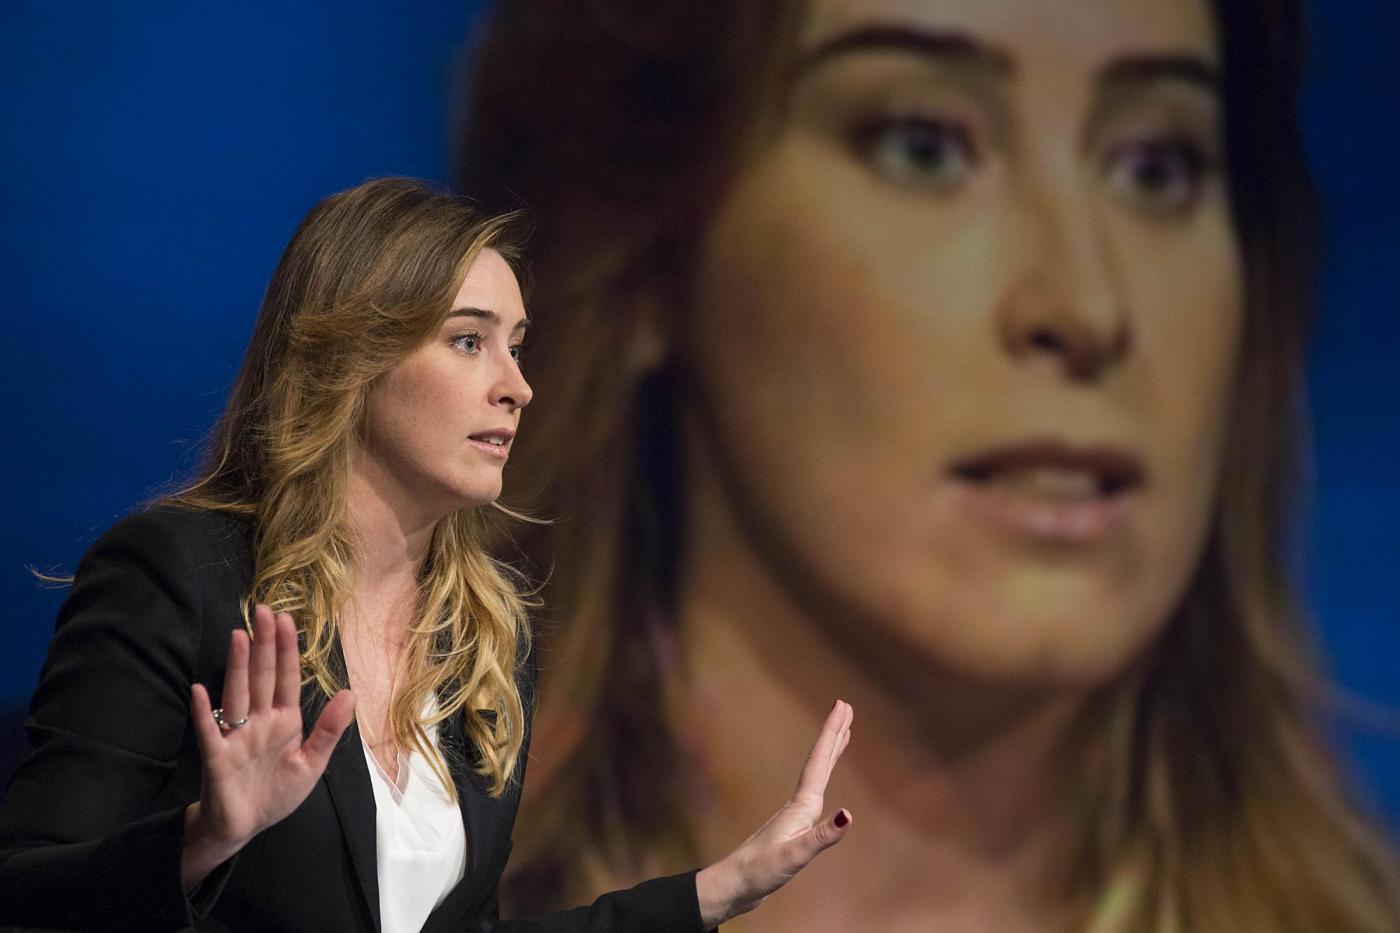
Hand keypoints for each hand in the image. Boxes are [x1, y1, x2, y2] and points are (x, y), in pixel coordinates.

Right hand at [181, 604, 354, 890]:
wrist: (244, 829)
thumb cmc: (275, 794)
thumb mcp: (311, 764)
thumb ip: (328, 730)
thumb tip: (350, 693)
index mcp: (284, 722)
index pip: (287, 678)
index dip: (287, 650)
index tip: (286, 619)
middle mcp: (259, 722)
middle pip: (262, 677)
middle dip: (264, 645)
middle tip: (262, 610)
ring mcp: (237, 738)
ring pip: (238, 695)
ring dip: (238, 667)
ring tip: (239, 637)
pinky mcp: (217, 758)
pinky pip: (210, 732)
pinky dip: (204, 712)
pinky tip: (200, 690)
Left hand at [695, 699, 853, 926]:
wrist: (733, 887)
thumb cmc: (759, 872)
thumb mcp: (793, 856)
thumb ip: (822, 836)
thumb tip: (849, 814)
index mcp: (801, 807)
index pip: (820, 761)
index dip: (832, 733)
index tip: (842, 705)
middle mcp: (798, 805)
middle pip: (819, 761)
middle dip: (833, 734)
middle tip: (845, 706)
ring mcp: (794, 815)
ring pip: (817, 774)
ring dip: (830, 752)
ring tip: (843, 734)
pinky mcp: (792, 827)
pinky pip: (814, 792)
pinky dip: (823, 779)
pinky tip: (823, 788)